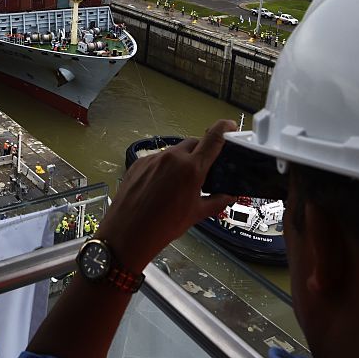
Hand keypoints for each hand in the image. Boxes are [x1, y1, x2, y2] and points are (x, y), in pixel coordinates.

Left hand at [97, 119, 236, 271]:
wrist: (129, 232)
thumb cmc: (164, 225)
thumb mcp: (196, 214)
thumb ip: (216, 202)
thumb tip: (228, 197)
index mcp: (191, 168)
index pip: (213, 139)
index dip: (224, 128)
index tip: (229, 125)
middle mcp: (172, 158)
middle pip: (193, 143)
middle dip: (201, 151)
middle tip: (204, 168)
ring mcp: (153, 159)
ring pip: (174, 152)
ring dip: (182, 160)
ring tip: (181, 182)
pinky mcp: (139, 163)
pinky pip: (157, 159)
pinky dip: (165, 167)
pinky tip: (162, 185)